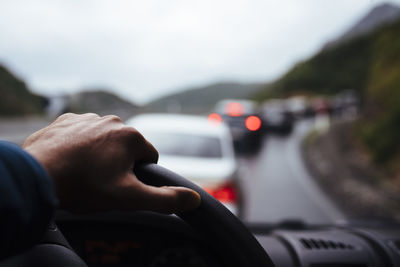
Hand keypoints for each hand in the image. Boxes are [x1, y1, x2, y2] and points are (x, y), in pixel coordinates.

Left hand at [22, 113, 200, 213]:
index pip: (149, 158)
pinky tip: (70, 160)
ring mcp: (87, 118)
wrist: (38, 175)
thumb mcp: (130, 198)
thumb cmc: (85, 185)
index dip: (139, 176)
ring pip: (104, 140)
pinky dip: (80, 146)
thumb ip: (165, 199)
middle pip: (126, 148)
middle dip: (119, 164)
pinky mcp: (66, 120)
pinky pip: (82, 134)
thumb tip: (194, 198)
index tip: (122, 185)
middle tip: (101, 182)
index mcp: (131, 137)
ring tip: (84, 172)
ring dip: (100, 154)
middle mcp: (112, 120)